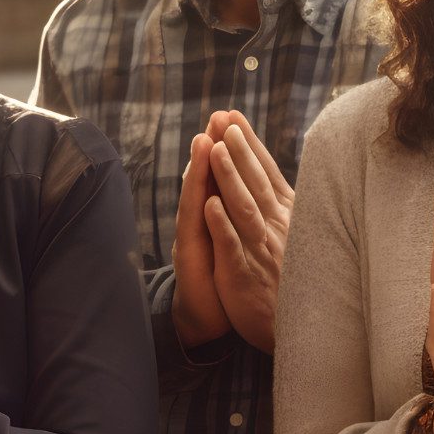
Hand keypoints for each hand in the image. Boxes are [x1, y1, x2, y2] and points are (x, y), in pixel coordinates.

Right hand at [170, 123, 232, 348]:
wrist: (203, 317)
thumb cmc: (221, 273)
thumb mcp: (232, 236)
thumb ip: (233, 206)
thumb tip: (242, 175)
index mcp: (212, 213)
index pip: (217, 173)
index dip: (224, 145)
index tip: (230, 116)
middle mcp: (198, 222)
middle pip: (203, 179)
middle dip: (210, 147)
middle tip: (216, 117)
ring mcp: (191, 241)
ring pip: (196, 202)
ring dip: (200, 172)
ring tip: (204, 142)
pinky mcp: (192, 265)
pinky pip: (198, 241)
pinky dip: (206, 222)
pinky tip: (208, 203)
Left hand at [203, 110, 293, 352]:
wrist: (299, 333)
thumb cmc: (294, 281)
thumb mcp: (296, 238)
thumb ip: (284, 206)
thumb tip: (274, 174)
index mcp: (285, 217)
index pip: (266, 173)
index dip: (249, 144)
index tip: (233, 116)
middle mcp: (276, 229)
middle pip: (255, 181)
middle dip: (239, 149)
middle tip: (223, 118)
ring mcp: (261, 251)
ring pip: (243, 208)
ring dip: (230, 177)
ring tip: (216, 148)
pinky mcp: (245, 276)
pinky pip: (232, 247)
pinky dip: (221, 225)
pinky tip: (208, 205)